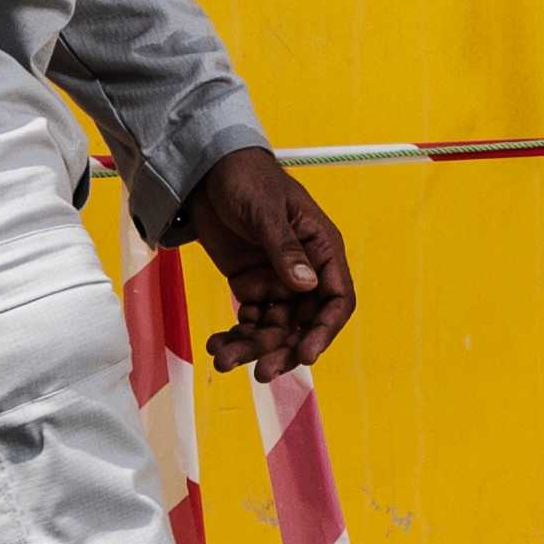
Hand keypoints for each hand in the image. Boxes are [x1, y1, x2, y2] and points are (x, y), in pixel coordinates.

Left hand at [186, 146, 354, 380]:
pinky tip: (216, 345)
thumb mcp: (265, 211)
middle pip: (304, 324)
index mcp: (321, 250)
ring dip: (253, 348)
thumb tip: (306, 286)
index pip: (336, 299)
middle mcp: (305, 272)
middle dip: (284, 350)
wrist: (207, 171)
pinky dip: (235, 336)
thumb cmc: (247, 179)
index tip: (304, 354)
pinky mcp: (250, 287)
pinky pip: (249, 321)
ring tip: (223, 360)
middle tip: (261, 372)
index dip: (324, 330)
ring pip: (274, 328)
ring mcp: (277, 282)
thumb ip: (285, 248)